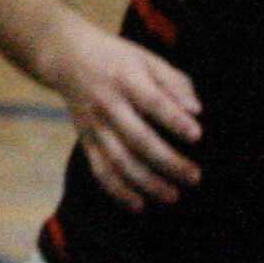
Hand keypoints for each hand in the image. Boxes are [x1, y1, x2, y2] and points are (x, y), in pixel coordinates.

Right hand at [43, 20, 200, 209]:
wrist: (66, 56)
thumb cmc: (117, 58)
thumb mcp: (146, 59)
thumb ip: (174, 83)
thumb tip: (196, 110)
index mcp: (126, 80)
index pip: (152, 102)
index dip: (173, 120)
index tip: (197, 135)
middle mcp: (108, 105)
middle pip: (138, 138)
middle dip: (167, 160)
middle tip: (194, 176)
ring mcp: (94, 126)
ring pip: (119, 160)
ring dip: (146, 182)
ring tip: (172, 196)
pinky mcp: (85, 140)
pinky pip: (100, 170)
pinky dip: (117, 190)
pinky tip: (139, 205)